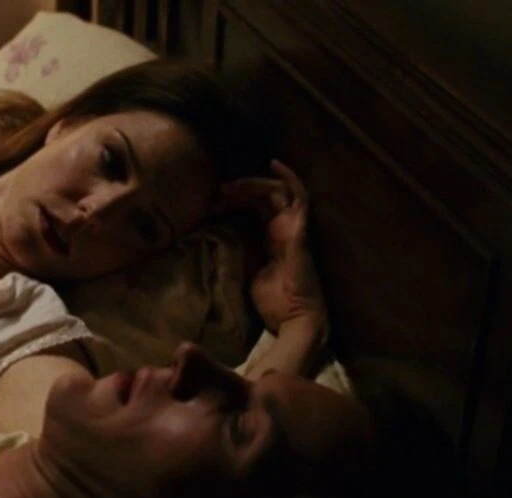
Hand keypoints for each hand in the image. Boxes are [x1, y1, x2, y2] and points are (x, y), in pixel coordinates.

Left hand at [219, 159, 325, 336]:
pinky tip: (273, 163)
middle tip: (216, 192)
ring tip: (228, 186)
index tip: (211, 201)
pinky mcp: (300, 231)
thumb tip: (218, 236)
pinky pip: (299, 197)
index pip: (255, 208)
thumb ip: (240, 251)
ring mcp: (294, 228)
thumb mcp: (248, 271)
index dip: (235, 199)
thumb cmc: (273, 302)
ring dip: (252, 184)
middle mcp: (285, 229)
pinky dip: (288, 177)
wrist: (294, 320)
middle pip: (263, 196)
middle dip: (239, 189)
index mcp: (273, 239)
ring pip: (276, 192)